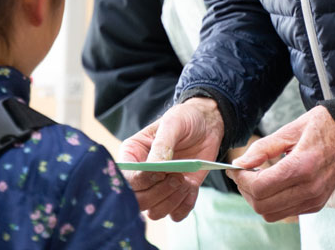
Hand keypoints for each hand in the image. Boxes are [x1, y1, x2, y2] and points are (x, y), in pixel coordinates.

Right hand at [118, 97, 223, 220]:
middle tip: (178, 177)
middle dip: (159, 193)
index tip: (162, 171)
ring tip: (185, 180)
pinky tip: (191, 187)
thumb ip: (162, 145)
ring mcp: (158, 187)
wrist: (208, 124)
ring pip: (154, 212)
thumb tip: (153, 168)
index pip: (127, 179)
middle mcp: (141, 175)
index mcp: (132, 155)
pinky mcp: (176, 195)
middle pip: (138, 201)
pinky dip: (184, 205)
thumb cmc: (185, 119)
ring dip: (172, 200)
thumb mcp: (173, 123)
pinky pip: (175, 214)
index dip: (143, 180)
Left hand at [227, 106, 334, 221]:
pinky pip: (286, 212)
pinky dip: (273, 203)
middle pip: (262, 205)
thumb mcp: (288, 130)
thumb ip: (261, 149)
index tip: (236, 168)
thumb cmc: (320, 126)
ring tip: (257, 179)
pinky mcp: (317, 204)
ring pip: (272, 214)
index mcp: (303, 165)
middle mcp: (310, 187)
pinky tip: (273, 184)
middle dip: (246, 190)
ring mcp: (315, 198)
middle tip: (243, 174)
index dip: (241, 179)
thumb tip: (239, 164)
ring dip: (258, 199)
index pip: (260, 187)